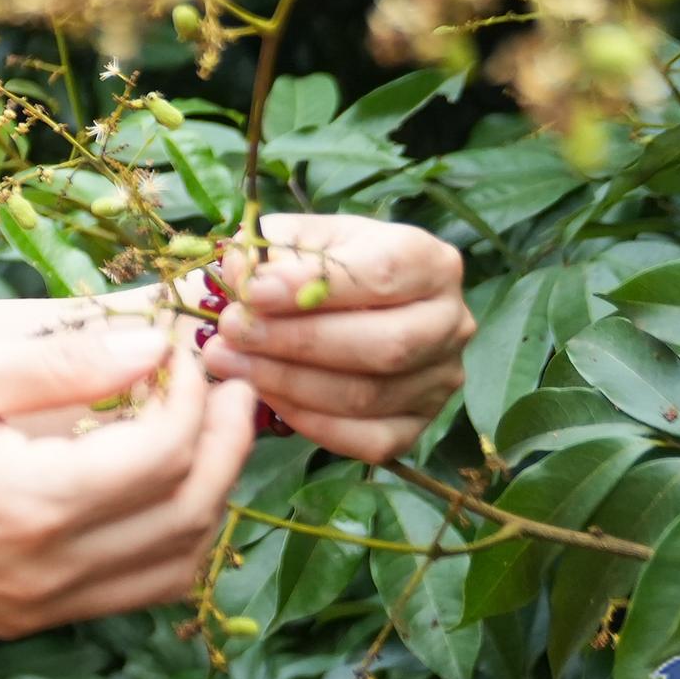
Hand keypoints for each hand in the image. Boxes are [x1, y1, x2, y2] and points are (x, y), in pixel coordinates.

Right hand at [0, 316, 257, 637]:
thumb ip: (61, 362)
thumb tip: (154, 346)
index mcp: (34, 503)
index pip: (166, 452)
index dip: (191, 393)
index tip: (179, 346)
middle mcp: (49, 570)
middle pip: (191, 515)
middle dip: (225, 445)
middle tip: (227, 388)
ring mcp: (39, 605)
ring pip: (175, 567)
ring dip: (207, 500)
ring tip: (200, 436)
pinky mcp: (24, 618)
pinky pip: (130, 591)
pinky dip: (164, 540)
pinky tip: (147, 487)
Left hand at [201, 212, 474, 463]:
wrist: (344, 309)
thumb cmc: (322, 267)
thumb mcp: (302, 239)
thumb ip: (273, 249)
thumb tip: (242, 273)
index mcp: (430, 263)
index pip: (380, 274)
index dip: (312, 286)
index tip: (251, 293)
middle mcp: (450, 322)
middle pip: (384, 344)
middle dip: (297, 342)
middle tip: (232, 333)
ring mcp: (440, 379)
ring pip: (368, 396)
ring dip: (289, 383)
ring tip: (229, 363)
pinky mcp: (419, 425)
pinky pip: (367, 440)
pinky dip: (310, 422)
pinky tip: (264, 396)